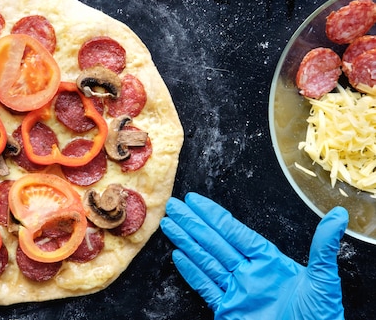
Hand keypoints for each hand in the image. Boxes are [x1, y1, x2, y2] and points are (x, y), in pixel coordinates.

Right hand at [161, 192, 346, 319]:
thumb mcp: (324, 282)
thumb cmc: (319, 319)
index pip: (236, 231)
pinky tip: (179, 257)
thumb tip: (338, 216)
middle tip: (174, 206)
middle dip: (194, 224)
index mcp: (269, 261)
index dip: (214, 215)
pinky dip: (192, 272)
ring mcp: (237, 291)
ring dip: (187, 242)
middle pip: (215, 242)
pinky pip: (206, 287)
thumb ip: (324, 248)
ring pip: (206, 260)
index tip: (197, 200)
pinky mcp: (228, 310)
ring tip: (169, 225)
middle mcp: (249, 272)